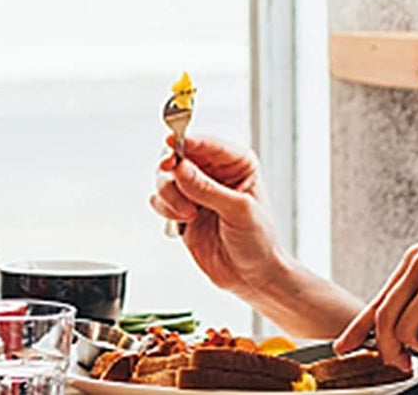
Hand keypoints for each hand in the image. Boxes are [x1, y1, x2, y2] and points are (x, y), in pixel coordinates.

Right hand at [150, 135, 287, 299]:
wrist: (253, 278)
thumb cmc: (258, 242)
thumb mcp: (239, 211)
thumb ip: (207, 189)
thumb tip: (181, 168)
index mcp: (236, 163)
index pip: (207, 143)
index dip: (187, 140)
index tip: (172, 142)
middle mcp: (213, 172)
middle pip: (179, 154)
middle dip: (171, 168)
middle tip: (169, 175)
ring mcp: (195, 190)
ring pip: (165, 176)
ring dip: (169, 194)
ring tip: (188, 213)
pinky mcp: (180, 208)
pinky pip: (159, 198)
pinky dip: (165, 208)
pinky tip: (184, 221)